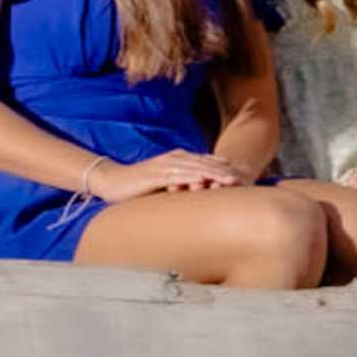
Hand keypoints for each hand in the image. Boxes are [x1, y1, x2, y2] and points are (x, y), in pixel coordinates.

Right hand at [86, 148, 240, 202]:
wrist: (112, 182)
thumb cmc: (138, 187)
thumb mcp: (164, 185)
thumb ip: (182, 187)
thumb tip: (198, 196)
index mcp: (179, 160)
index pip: (207, 163)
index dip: (225, 170)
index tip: (243, 179)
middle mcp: (175, 159)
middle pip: (207, 164)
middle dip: (226, 172)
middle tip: (244, 180)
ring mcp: (166, 165)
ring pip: (197, 168)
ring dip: (215, 174)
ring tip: (232, 181)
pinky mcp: (156, 174)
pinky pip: (179, 175)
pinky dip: (194, 178)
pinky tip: (205, 182)